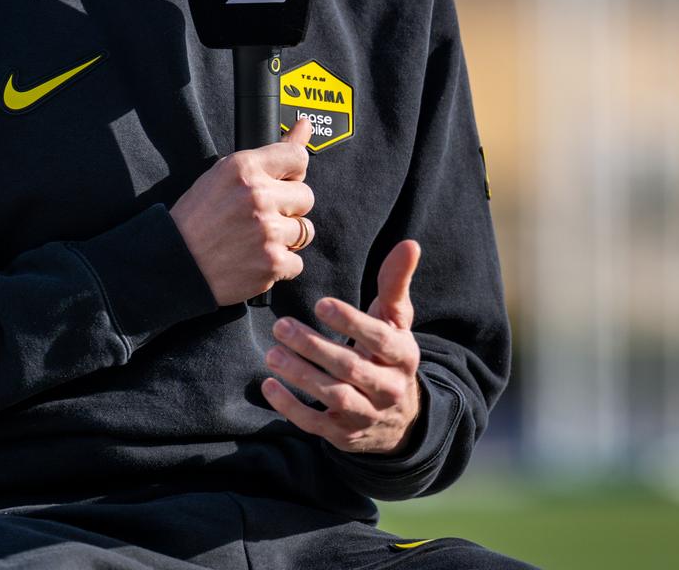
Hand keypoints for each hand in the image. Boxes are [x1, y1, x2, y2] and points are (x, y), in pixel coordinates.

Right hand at [169, 119, 315, 305]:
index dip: (291, 173)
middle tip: (259, 217)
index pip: (298, 157)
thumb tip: (304, 125)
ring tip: (255, 240)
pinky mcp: (272, 263)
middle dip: (288, 208)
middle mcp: (258, 196)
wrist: (173, 264)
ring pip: (304, 231)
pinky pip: (297, 263)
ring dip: (285, 238)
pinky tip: (254, 260)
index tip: (282, 183)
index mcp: (244, 168)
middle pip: (306, 197)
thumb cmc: (196, 219)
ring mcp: (267, 231)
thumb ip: (271, 152)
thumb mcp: (224, 175)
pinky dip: (279, 266)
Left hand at [261, 239, 423, 455]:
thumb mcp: (397, 322)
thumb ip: (396, 283)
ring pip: (332, 395)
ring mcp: (366, 415)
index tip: (321, 303)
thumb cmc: (389, 354)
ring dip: (299, 374)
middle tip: (281, 325)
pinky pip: (314, 423)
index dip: (351, 322)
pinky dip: (289, 407)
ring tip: (272, 352)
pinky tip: (269, 385)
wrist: (400, 418)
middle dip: (314, 346)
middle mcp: (389, 388)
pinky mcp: (343, 435)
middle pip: (350, 367)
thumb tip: (409, 243)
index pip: (379, 339)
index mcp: (404, 356)